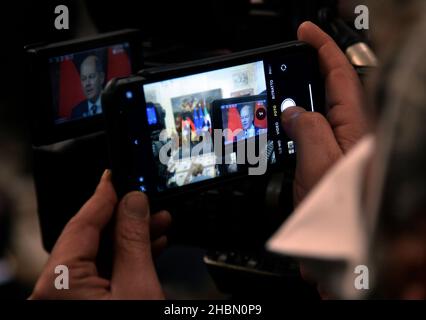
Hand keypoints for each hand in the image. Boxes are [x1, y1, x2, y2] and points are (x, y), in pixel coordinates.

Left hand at [30, 170, 170, 298]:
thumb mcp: (139, 286)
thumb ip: (133, 241)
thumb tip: (133, 203)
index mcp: (59, 283)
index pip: (81, 225)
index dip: (103, 196)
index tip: (116, 177)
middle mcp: (55, 291)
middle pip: (90, 239)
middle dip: (125, 219)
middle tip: (147, 203)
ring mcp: (68, 299)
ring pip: (98, 256)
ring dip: (130, 240)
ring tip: (157, 224)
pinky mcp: (82, 304)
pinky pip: (101, 274)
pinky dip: (125, 261)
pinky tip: (149, 249)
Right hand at [282, 21, 367, 205]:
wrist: (339, 248)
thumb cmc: (339, 212)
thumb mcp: (320, 162)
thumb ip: (308, 128)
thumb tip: (294, 111)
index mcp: (356, 126)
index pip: (341, 74)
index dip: (323, 48)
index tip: (305, 31)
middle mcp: (351, 134)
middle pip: (332, 88)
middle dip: (311, 68)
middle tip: (289, 59)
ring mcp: (340, 148)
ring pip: (319, 110)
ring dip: (300, 96)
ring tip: (281, 89)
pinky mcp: (328, 162)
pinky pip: (312, 132)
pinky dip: (296, 122)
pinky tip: (284, 126)